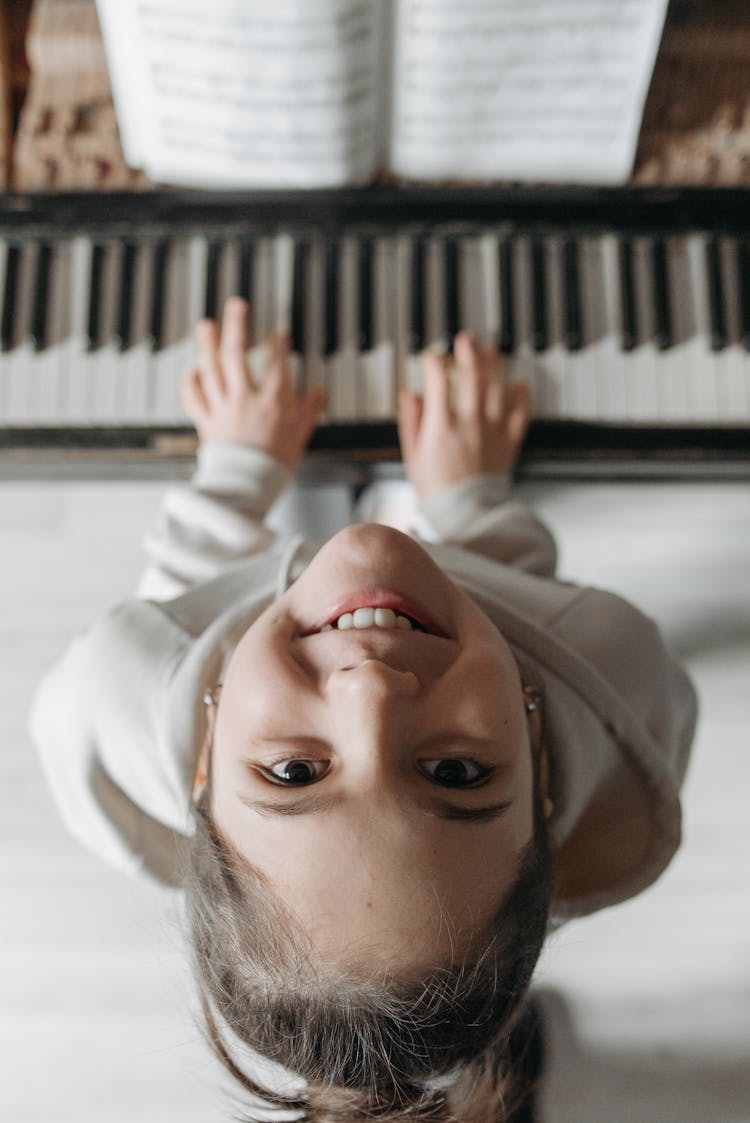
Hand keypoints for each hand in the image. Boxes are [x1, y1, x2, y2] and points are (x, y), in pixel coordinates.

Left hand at [182, 297, 323, 469]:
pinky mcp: (206, 422)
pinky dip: (191, 381)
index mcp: (272, 403)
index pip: (277, 365)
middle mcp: (244, 400)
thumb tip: (317, 393)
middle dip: (236, 327)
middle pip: (236, 355)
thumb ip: (308, 411)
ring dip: (207, 344)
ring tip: (207, 324)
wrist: (246, 488)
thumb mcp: (300, 438)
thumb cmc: (273, 466)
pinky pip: (193, 397)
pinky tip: (193, 369)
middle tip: (236, 305)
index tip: (280, 334)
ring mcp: (222, 409)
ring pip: (211, 370)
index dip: (279, 346)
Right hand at [398, 332, 529, 497]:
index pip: (439, 381)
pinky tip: (519, 384)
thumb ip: (412, 423)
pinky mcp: (508, 443)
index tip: (433, 357)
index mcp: (442, 426)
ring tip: (492, 350)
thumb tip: (410, 396)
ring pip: (496, 389)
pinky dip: (521, 397)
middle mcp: (469, 423)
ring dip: (494, 366)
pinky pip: (518, 415)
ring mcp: (491, 432)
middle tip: (467, 339)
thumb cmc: (436, 490)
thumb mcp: (413, 456)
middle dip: (468, 352)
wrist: (465, 514)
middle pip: (472, 377)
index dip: (435, 363)